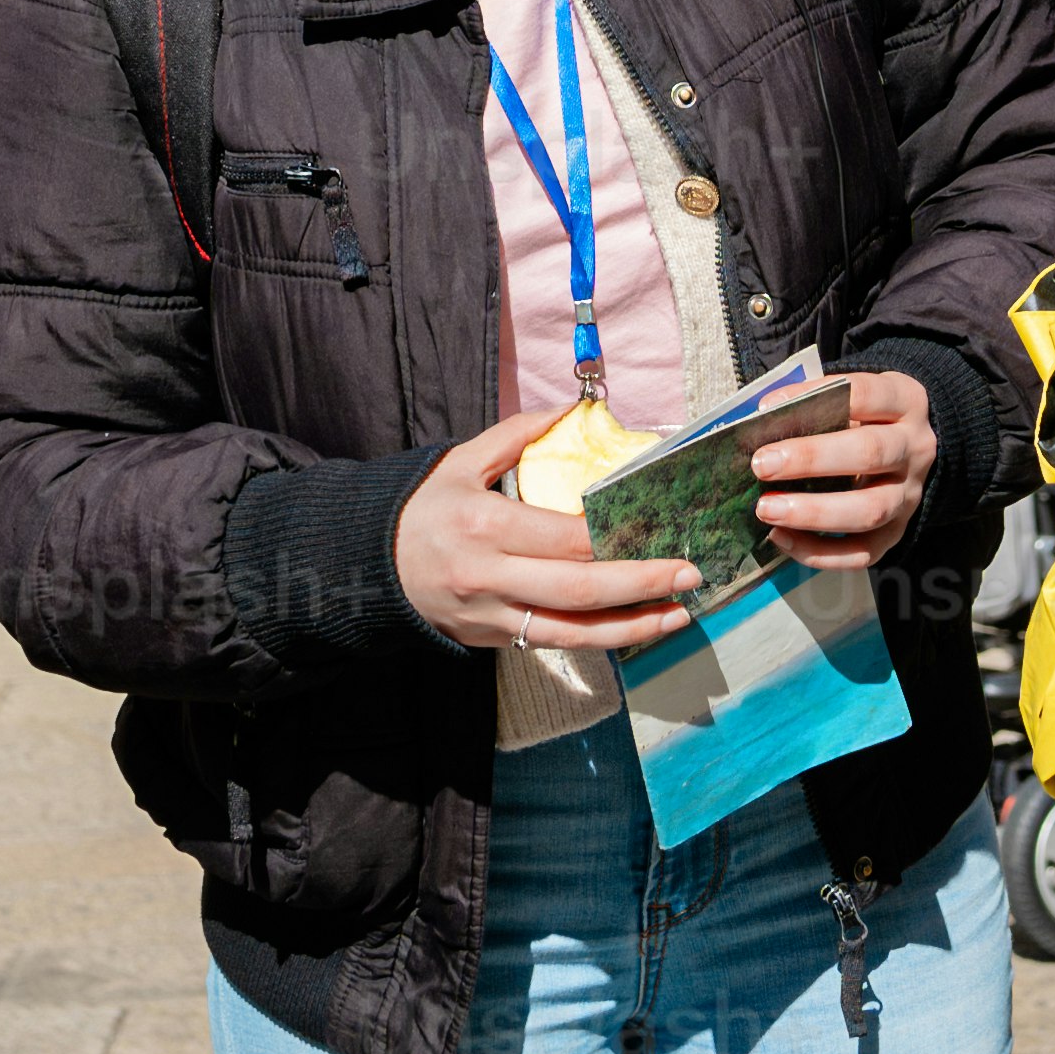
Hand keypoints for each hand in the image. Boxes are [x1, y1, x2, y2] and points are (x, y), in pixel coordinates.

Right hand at [394, 408, 709, 657]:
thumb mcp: (458, 462)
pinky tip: (636, 628)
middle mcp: (489, 575)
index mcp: (484, 524)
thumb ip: (515, 436)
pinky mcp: (492, 639)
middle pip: (579, 588)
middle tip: (690, 574)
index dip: (617, 537)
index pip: (566, 536)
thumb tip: (570, 410)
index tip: (660, 528)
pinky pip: (554, 643)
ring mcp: (490, 615)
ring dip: (633, 626)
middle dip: (642, 584)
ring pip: (573, 631)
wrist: (364, 566)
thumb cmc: (418, 510)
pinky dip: (599, 639)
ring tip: (678, 615)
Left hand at [749, 363, 937, 572]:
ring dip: (813, 513)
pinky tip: (781, 538)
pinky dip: (818, 552)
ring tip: (766, 509)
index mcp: (905, 402)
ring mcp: (909, 495)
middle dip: (811, 459)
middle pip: (869, 453)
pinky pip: (862, 553)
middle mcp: (913, 449)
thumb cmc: (866, 419)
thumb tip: (763, 418)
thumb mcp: (853, 400)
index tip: (768, 408)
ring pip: (869, 510)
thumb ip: (816, 405)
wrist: (909, 452)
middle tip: (762, 465)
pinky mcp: (896, 533)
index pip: (866, 394)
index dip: (816, 396)